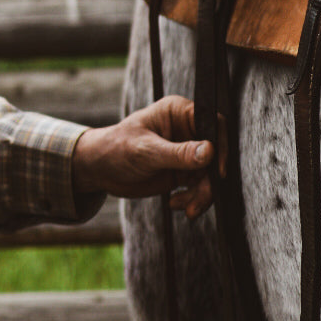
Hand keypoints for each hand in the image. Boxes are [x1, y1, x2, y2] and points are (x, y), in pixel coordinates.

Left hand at [71, 96, 215, 218]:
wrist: (100, 170)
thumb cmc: (116, 149)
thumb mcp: (147, 151)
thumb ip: (179, 153)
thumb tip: (210, 151)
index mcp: (178, 112)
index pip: (213, 124)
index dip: (221, 146)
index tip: (219, 171)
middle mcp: (187, 130)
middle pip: (215, 154)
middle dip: (210, 180)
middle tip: (199, 199)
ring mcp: (186, 152)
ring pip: (210, 174)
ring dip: (202, 194)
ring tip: (187, 208)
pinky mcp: (183, 171)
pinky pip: (200, 186)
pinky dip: (193, 199)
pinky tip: (176, 203)